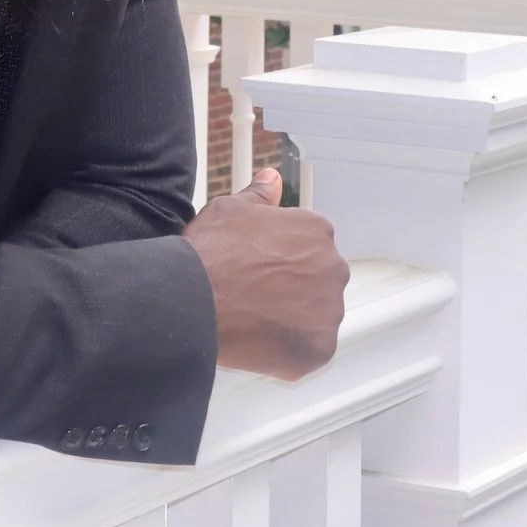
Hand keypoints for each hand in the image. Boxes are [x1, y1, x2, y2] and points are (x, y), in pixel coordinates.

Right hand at [180, 167, 348, 380]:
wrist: (193, 301)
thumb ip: (260, 194)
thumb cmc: (211, 253)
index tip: (257, 267)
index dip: (279, 258)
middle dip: (292, 286)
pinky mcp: (321, 348)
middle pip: (317, 279)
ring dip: (293, 316)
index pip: (309, 246)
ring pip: (316, 314)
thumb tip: (273, 178)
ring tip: (254, 317)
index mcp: (317, 230)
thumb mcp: (231, 209)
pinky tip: (260, 337)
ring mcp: (329, 310)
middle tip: (254, 293)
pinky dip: (291, 346)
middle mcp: (333, 267)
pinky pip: (311, 347)